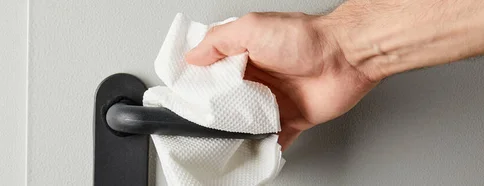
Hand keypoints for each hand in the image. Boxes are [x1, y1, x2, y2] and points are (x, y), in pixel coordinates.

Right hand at [186, 12, 377, 149]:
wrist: (346, 57)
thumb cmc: (305, 38)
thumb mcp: (252, 28)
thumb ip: (219, 41)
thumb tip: (192, 55)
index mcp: (245, 54)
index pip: (213, 72)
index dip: (199, 84)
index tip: (186, 98)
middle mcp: (258, 77)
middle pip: (228, 101)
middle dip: (216, 113)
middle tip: (203, 124)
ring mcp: (274, 99)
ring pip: (247, 122)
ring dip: (236, 133)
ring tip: (221, 143)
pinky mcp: (292, 118)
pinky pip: (274, 138)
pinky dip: (264, 148)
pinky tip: (253, 153)